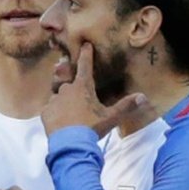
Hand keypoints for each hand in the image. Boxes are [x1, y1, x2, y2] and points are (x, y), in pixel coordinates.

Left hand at [42, 43, 157, 136]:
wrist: (70, 144)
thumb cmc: (91, 128)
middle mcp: (66, 89)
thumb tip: (143, 97)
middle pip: (70, 84)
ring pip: (59, 96)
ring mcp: (54, 100)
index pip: (85, 66)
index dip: (86, 54)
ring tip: (70, 114)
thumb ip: (125, 106)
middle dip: (75, 89)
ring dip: (64, 101)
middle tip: (80, 102)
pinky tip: (60, 121)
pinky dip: (55, 113)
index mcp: (83, 87)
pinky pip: (50, 109)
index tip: (85, 45)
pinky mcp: (45, 112)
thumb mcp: (110, 117)